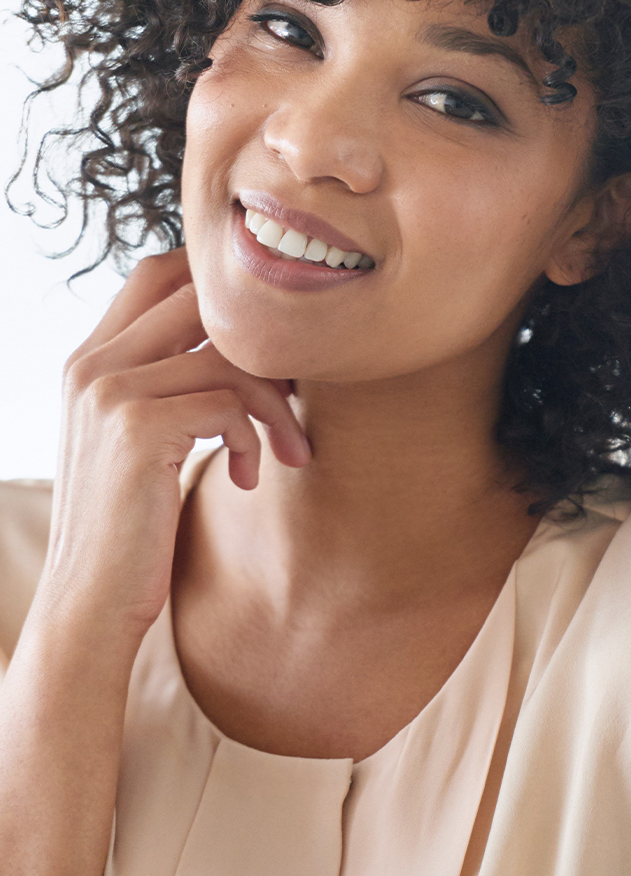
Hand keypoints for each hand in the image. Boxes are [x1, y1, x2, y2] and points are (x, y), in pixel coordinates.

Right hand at [39, 247, 308, 638]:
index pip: (156, 272)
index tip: (269, 332)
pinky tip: (248, 478)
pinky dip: (255, 441)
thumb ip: (167, 381)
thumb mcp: (140, 438)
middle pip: (201, 299)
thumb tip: (249, 338)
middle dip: (265, 345)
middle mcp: (92, 364)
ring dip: (277, 405)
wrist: (90, 603)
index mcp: (89, 359)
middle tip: (296, 391)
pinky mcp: (137, 428)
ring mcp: (110, 392)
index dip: (220, 285)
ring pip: (229, 358)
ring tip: (290, 449)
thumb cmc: (130, 523)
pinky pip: (230, 405)